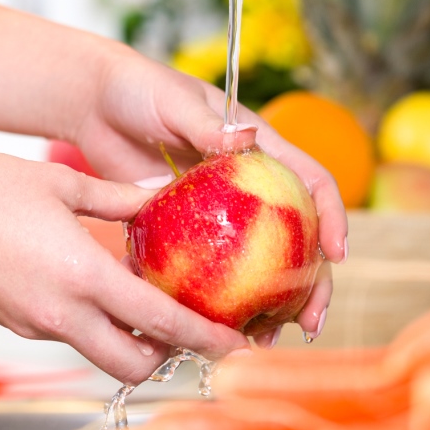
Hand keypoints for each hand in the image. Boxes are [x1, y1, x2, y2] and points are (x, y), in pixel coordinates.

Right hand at [0, 152, 249, 384]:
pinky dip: (93, 323)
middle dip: (167, 355)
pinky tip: (95, 286)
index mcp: (81, 275)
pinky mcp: (16, 323)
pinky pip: (69, 334)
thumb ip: (118, 200)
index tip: (234, 343)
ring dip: (129, 340)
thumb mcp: (60, 184)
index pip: (160, 321)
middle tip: (187, 328)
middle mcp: (60, 313)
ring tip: (143, 301)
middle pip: (133, 364)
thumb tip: (158, 196)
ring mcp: (35, 324)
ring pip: (99, 352)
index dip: (204, 338)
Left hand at [73, 49, 344, 346]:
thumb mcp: (173, 102)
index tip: (336, 253)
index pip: (310, 182)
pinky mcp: (188, 232)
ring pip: (258, 263)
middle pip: (296, 238)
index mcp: (259, 148)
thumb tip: (245, 137)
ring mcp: (220, 213)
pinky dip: (217, 301)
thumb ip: (206, 123)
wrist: (93, 105)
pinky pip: (210, 269)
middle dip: (311, 282)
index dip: (331, 216)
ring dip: (270, 304)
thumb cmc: (137, 89)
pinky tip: (217, 330)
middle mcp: (249, 185)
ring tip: (266, 339)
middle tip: (309, 321)